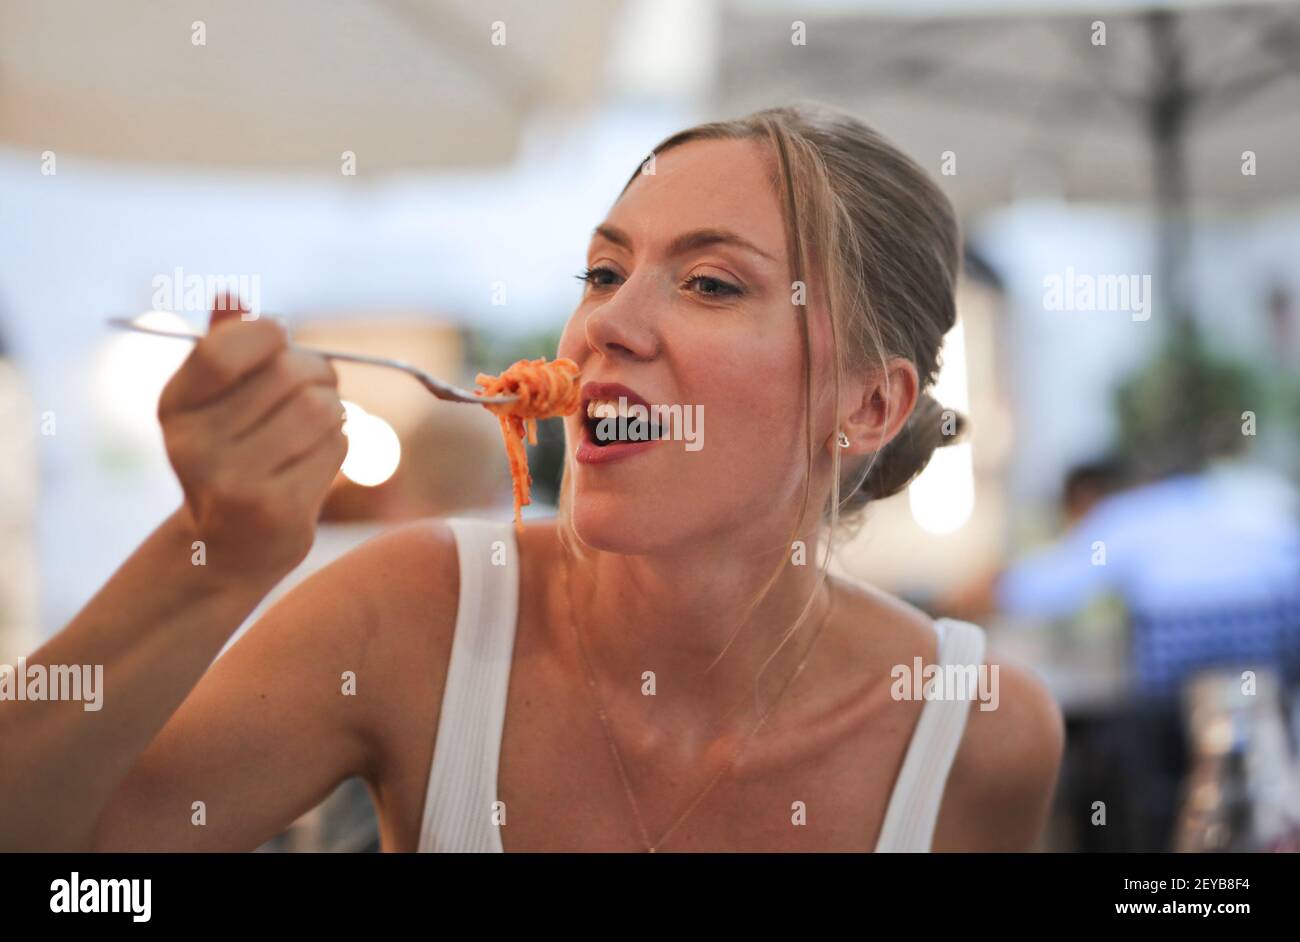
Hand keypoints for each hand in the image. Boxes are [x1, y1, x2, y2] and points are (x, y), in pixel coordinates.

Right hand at [157, 293, 347, 586]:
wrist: (228, 546)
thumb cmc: (231, 455)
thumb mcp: (213, 401)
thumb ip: (223, 345)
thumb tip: (232, 295)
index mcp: (175, 406)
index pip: (226, 349)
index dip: (268, 334)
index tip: (281, 341)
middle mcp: (194, 445)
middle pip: (289, 376)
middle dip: (317, 373)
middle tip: (318, 385)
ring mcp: (234, 482)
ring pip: (321, 410)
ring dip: (333, 411)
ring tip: (315, 426)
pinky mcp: (277, 510)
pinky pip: (336, 447)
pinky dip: (338, 445)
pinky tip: (314, 460)